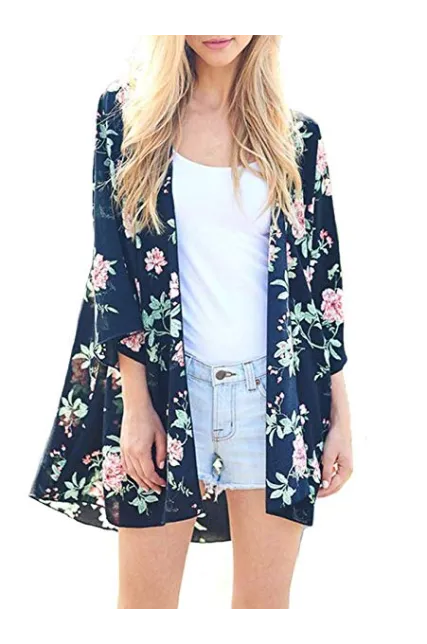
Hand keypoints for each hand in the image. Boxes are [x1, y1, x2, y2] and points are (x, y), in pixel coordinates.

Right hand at [120, 402, 166, 493]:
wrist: (135, 408)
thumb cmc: (150, 419)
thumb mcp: (161, 436)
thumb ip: (162, 453)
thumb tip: (161, 467)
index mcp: (141, 451)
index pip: (149, 473)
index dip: (156, 481)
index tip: (163, 484)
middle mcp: (131, 453)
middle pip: (139, 475)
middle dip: (149, 484)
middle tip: (157, 490)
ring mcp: (124, 450)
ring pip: (131, 472)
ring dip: (139, 482)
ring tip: (147, 487)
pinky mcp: (122, 447)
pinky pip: (125, 465)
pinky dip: (131, 473)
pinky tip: (136, 476)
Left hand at [317, 370, 352, 497]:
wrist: (340, 423)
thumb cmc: (336, 437)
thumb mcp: (328, 455)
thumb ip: (326, 471)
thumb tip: (324, 485)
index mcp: (346, 470)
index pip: (333, 487)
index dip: (323, 492)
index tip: (312, 495)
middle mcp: (347, 470)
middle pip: (334, 485)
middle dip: (323, 490)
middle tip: (311, 493)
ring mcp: (344, 465)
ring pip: (333, 480)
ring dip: (324, 484)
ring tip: (312, 486)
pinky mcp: (340, 460)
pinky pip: (333, 473)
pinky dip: (326, 476)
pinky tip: (317, 475)